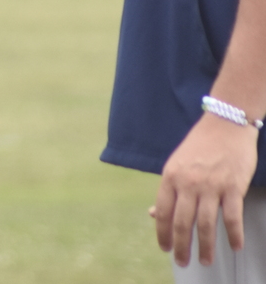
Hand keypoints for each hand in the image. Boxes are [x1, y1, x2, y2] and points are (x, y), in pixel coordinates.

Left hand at [152, 114, 258, 266]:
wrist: (225, 123)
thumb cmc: (200, 145)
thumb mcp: (176, 165)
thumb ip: (168, 191)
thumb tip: (152, 214)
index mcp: (170, 177)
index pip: (163, 212)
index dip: (162, 233)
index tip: (165, 249)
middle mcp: (188, 183)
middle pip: (182, 222)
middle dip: (181, 246)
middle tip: (183, 262)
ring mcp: (211, 186)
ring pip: (205, 224)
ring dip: (205, 246)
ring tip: (206, 260)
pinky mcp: (233, 187)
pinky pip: (232, 217)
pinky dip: (233, 235)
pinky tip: (234, 246)